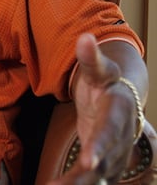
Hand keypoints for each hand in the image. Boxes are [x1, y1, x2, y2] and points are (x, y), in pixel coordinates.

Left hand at [50, 33, 137, 183]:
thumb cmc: (108, 82)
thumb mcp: (100, 69)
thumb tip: (85, 37)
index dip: (100, 147)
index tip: (89, 162)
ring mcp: (113, 156)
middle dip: (84, 177)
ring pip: (96, 177)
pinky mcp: (103, 166)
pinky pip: (88, 180)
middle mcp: (119, 140)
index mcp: (119, 115)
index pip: (109, 133)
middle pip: (103, 163)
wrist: (123, 100)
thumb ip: (90, 58)